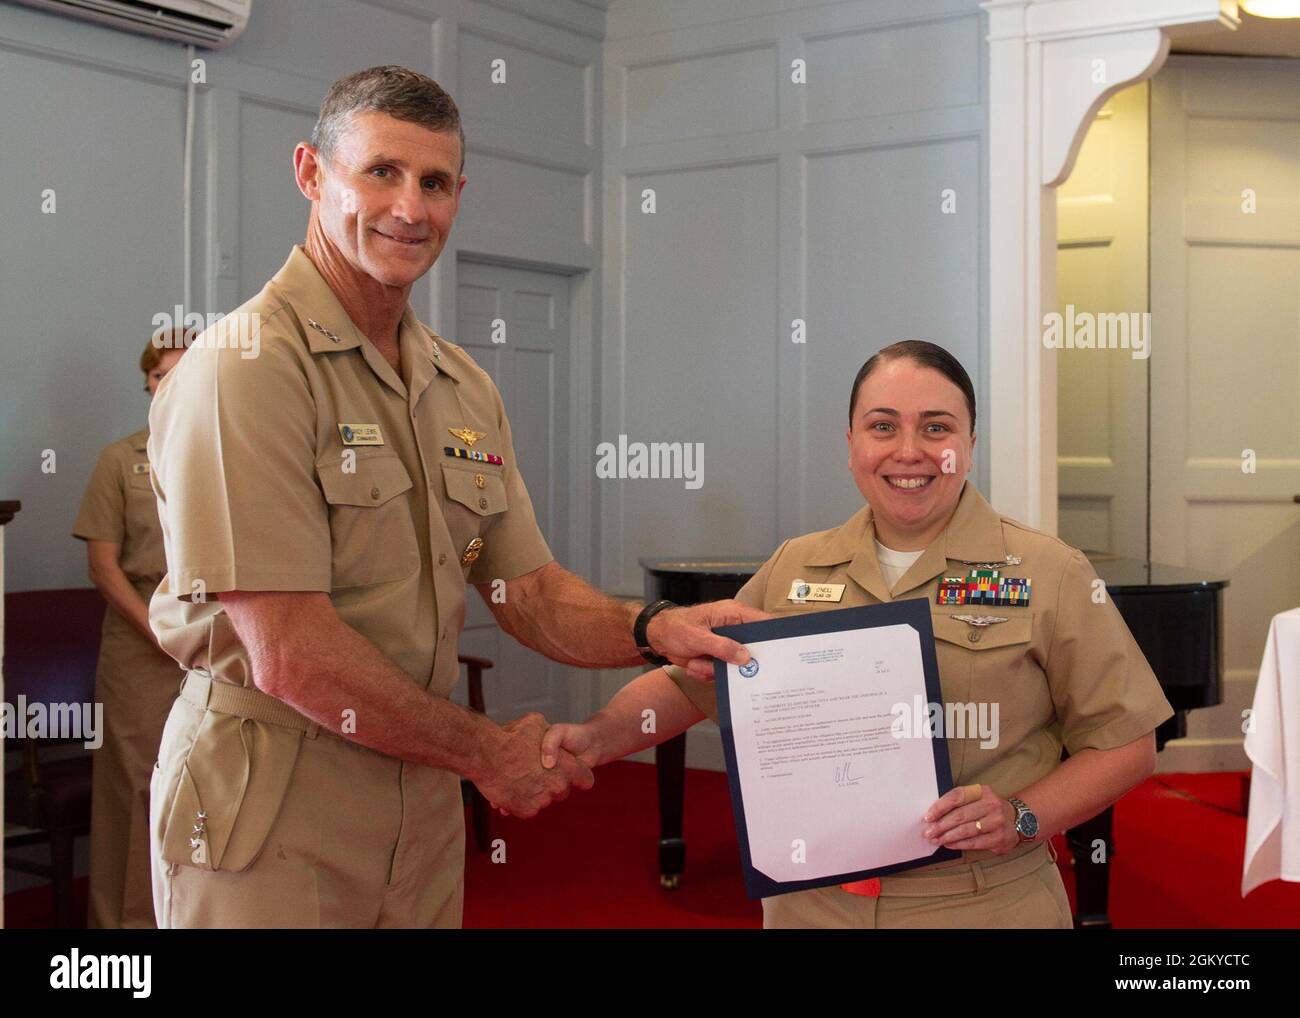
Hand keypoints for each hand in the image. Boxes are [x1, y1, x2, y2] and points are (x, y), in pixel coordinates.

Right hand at [472, 713, 594, 819]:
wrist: (485, 754)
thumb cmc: (510, 737)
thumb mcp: (535, 723)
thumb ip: (547, 735)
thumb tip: (546, 738)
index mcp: (567, 766)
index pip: (585, 779)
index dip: (579, 777)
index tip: (571, 776)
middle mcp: (557, 786)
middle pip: (561, 792)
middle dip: (551, 785)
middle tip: (535, 773)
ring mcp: (542, 801)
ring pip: (542, 800)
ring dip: (533, 792)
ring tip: (516, 779)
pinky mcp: (526, 811)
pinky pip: (526, 808)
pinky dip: (518, 802)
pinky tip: (508, 789)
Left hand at [646, 599, 771, 680]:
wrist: (656, 637)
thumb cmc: (675, 628)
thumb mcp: (697, 637)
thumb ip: (722, 646)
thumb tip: (745, 657)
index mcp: (733, 614)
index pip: (763, 622)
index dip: (774, 636)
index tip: (779, 653)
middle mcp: (733, 629)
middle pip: (751, 650)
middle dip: (735, 663)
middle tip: (721, 665)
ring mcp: (726, 645)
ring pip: (734, 666)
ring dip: (714, 669)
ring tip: (696, 662)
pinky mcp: (718, 658)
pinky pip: (721, 673)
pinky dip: (706, 672)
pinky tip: (693, 665)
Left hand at [922, 783, 1019, 854]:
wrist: (1017, 820)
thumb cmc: (989, 809)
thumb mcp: (978, 798)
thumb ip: (959, 803)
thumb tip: (934, 815)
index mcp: (982, 791)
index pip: (957, 796)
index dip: (940, 806)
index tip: (928, 817)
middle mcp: (991, 804)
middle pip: (960, 815)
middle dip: (941, 825)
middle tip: (928, 832)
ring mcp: (997, 822)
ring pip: (967, 830)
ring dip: (948, 836)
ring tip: (936, 840)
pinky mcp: (999, 838)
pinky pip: (975, 842)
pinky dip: (959, 844)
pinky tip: (949, 844)